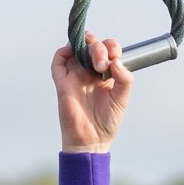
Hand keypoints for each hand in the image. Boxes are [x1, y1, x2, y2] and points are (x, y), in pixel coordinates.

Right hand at [54, 36, 133, 152]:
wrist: (91, 139)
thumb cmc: (107, 122)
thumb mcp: (122, 99)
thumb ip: (124, 79)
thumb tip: (117, 62)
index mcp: (106, 73)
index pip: (108, 50)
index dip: (112, 47)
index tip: (115, 56)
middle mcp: (90, 71)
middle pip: (92, 45)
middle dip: (99, 48)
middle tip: (103, 64)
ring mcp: (76, 74)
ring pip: (76, 47)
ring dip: (84, 45)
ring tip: (94, 60)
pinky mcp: (62, 81)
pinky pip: (58, 61)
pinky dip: (63, 51)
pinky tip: (72, 53)